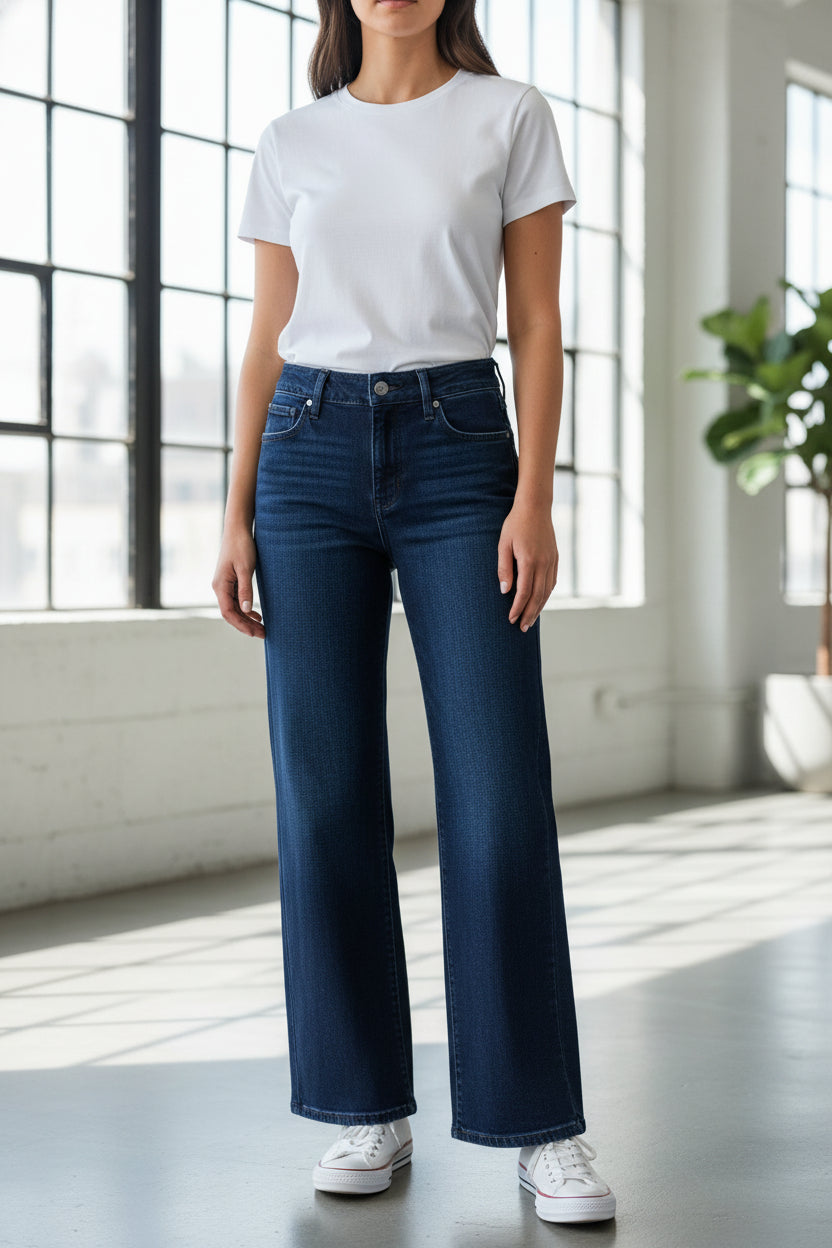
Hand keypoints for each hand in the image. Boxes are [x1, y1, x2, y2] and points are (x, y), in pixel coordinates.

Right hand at [212, 526, 264, 637]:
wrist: (237, 529)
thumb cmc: (241, 546)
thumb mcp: (246, 569)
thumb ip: (246, 590)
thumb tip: (247, 611)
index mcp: (220, 586)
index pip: (228, 613)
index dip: (242, 625)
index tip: (255, 633)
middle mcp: (220, 587)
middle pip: (231, 613)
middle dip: (246, 625)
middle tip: (263, 634)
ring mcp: (224, 585)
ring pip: (234, 608)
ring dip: (247, 619)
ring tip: (262, 628)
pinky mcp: (230, 581)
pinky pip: (237, 600)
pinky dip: (246, 610)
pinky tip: (257, 615)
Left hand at [497, 497, 557, 630]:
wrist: (535, 507)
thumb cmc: (515, 525)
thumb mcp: (503, 545)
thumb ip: (504, 569)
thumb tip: (505, 591)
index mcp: (529, 561)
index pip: (524, 593)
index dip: (517, 608)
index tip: (510, 619)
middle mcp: (543, 564)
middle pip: (537, 597)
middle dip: (529, 614)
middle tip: (522, 628)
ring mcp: (552, 562)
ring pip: (547, 592)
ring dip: (539, 608)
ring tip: (531, 620)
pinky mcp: (555, 559)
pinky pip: (552, 582)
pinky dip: (546, 595)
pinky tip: (540, 601)